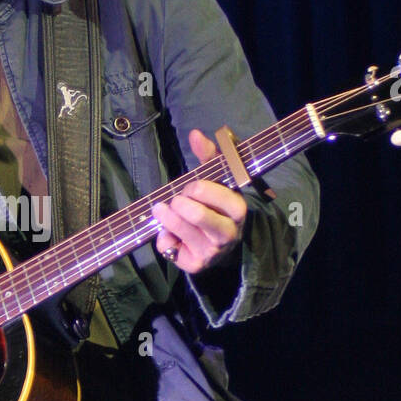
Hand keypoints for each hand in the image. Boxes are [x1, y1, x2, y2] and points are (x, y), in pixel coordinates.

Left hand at [152, 129, 246, 272]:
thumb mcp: (217, 178)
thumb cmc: (215, 204)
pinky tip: (169, 234)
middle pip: (197, 214)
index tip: (192, 187)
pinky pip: (169, 248)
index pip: (219, 195)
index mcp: (238, 210)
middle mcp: (229, 235)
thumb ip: (209, 155)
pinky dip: (162, 237)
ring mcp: (212, 253)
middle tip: (177, 199)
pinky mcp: (194, 265)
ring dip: (165, 215)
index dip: (200, 188)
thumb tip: (195, 134)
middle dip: (180, 201)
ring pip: (180, 229)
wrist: (219, 244)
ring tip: (162, 209)